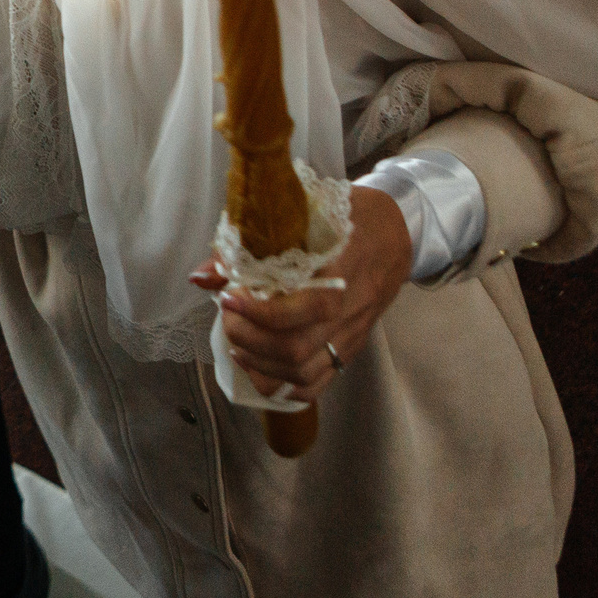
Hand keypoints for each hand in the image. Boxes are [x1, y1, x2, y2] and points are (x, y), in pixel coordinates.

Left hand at [192, 186, 411, 401]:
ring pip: (302, 372)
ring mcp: (350, 335)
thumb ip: (247, 246)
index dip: (257, 310)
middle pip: (294, 348)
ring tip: (236, 340)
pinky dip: (280, 384)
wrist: (396, 233)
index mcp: (338, 272)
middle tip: (227, 315)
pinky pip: (317, 384)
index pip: (301, 309)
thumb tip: (201, 277)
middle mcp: (347, 310)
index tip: (228, 296)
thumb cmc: (345, 218)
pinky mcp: (350, 349)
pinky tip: (256, 365)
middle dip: (247, 337)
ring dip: (258, 363)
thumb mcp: (302, 214)